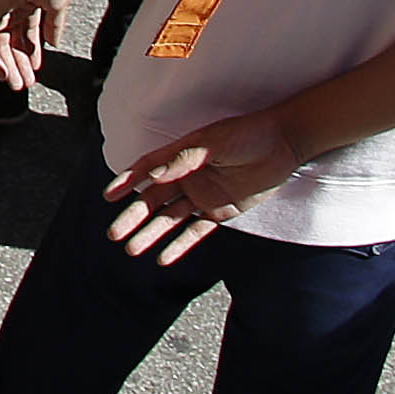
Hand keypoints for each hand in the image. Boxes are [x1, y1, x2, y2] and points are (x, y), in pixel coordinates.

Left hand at [0, 0, 68, 91]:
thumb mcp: (57, 6)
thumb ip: (54, 26)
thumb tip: (54, 44)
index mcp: (30, 5)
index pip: (28, 35)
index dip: (32, 54)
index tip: (36, 70)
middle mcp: (13, 10)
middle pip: (13, 44)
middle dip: (20, 65)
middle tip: (25, 83)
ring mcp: (0, 13)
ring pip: (0, 47)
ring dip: (8, 68)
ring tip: (16, 85)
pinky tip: (3, 74)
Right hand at [107, 110, 300, 258]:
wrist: (284, 145)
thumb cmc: (248, 135)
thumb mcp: (215, 143)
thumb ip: (185, 160)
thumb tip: (154, 174)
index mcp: (182, 154)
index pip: (148, 168)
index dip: (128, 180)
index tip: (110, 196)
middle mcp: (188, 176)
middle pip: (154, 200)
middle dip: (134, 217)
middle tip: (114, 234)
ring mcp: (203, 195)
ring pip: (170, 219)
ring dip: (152, 234)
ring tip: (132, 250)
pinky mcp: (220, 210)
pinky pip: (196, 231)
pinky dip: (180, 245)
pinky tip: (163, 259)